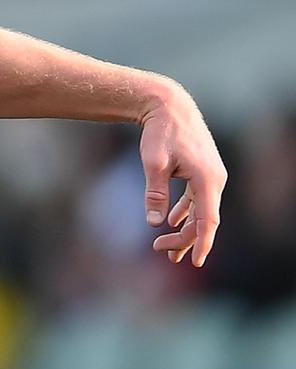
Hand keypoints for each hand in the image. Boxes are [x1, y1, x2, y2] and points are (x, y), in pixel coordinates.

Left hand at [140, 89, 226, 267]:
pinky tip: (174, 221)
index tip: (196, 263)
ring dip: (186, 229)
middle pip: (204, 220)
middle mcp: (215, 180)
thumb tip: (155, 223)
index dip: (202, 243)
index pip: (208, 221)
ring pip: (201, 211)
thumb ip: (155, 193)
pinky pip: (197, 199)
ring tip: (167, 248)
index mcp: (208, 180)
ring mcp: (211, 176)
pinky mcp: (203, 172)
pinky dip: (186, 212)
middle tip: (160, 251)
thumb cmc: (161, 132)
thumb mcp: (153, 163)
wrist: (169, 106)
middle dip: (185, 239)